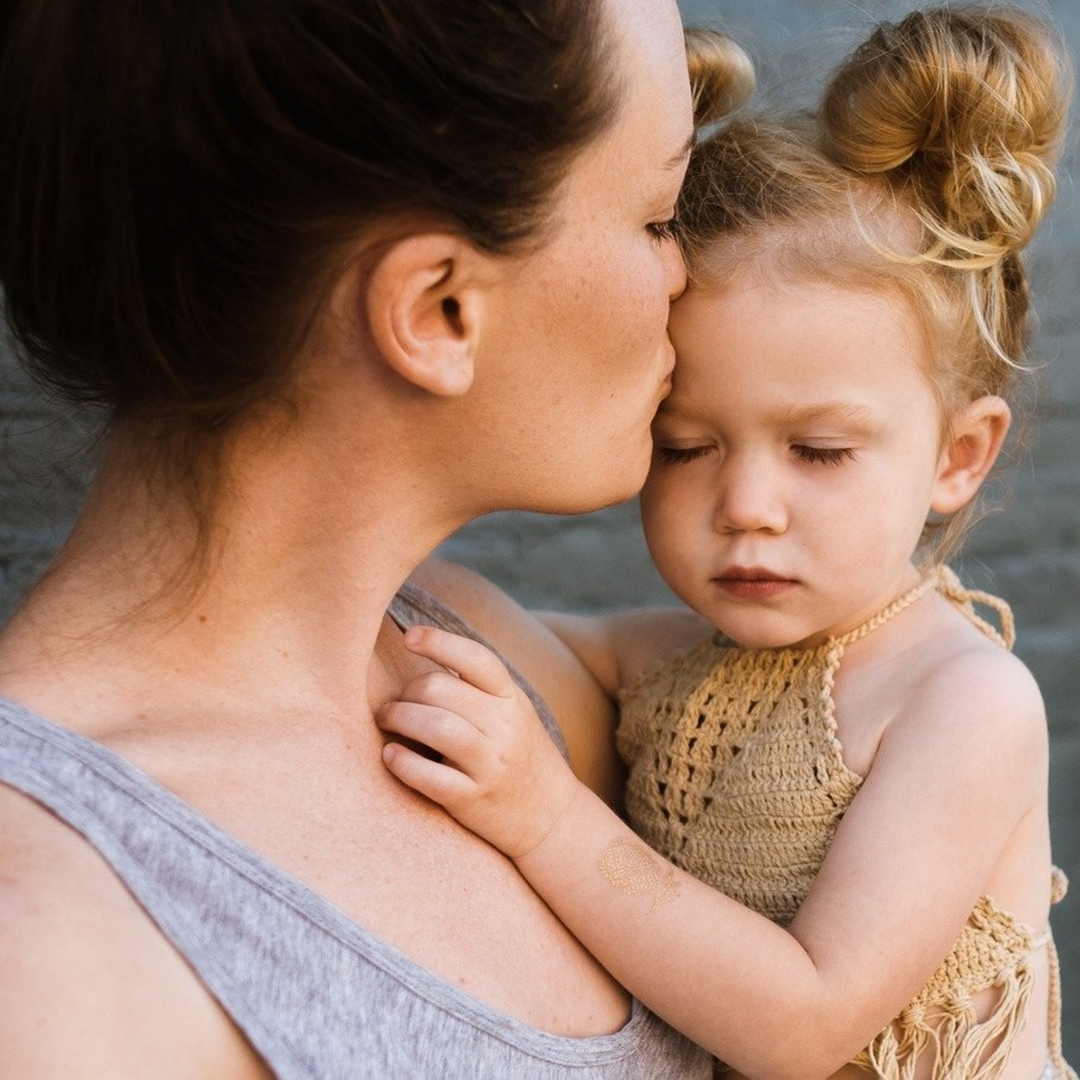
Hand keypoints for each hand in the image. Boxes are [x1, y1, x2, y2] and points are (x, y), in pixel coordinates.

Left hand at [377, 625, 582, 857]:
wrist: (552, 816)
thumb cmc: (520, 755)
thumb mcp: (513, 712)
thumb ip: (477, 687)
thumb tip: (425, 649)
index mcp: (512, 699)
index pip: (476, 658)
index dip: (438, 642)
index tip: (409, 637)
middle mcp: (504, 727)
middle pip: (440, 689)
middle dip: (406, 691)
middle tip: (393, 703)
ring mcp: (490, 765)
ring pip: (435, 726)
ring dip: (399, 717)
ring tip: (386, 719)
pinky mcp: (473, 799)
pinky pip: (430, 777)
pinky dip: (403, 763)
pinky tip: (390, 755)